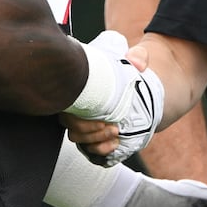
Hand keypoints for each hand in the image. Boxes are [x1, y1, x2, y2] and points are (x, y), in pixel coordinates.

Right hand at [62, 31, 164, 166]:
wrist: (137, 90)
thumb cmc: (128, 73)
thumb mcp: (135, 61)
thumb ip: (138, 57)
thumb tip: (138, 62)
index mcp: (80, 87)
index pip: (67, 104)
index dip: (81, 116)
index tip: (102, 118)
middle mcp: (76, 106)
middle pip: (71, 125)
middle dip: (91, 130)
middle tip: (113, 127)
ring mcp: (82, 123)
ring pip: (77, 138)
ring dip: (96, 140)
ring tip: (116, 134)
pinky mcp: (90, 136)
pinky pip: (88, 149)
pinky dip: (100, 150)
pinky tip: (114, 144)